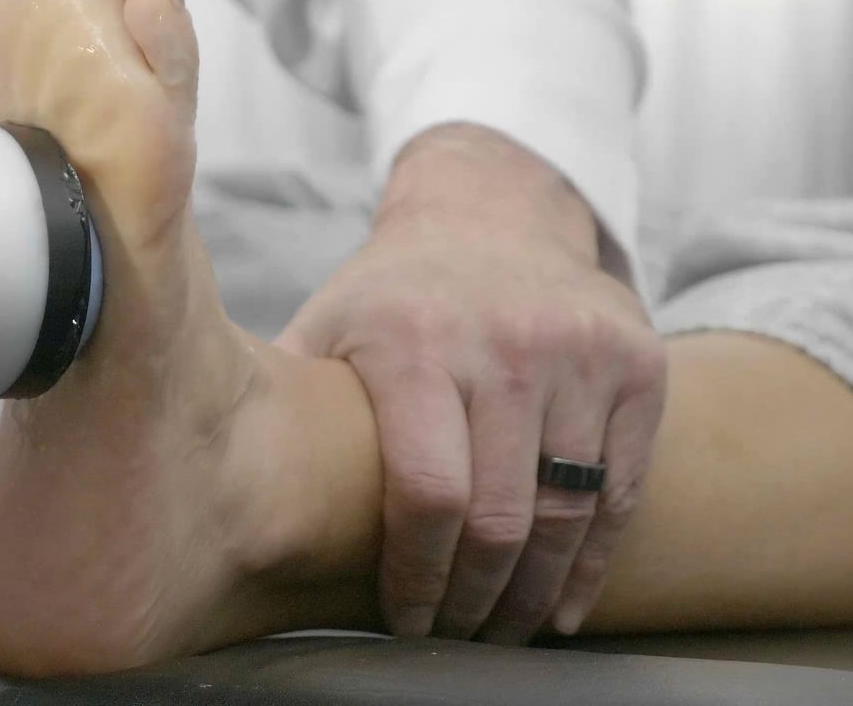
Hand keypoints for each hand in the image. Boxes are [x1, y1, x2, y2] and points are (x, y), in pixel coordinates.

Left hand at [276, 124, 662, 642]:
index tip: (405, 621)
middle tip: (455, 640)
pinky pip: (623, 488)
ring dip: (533, 595)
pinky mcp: (638, 362)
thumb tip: (213, 495)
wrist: (492, 213)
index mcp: (414, 341)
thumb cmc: (394, 297)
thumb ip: (289, 404)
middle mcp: (506, 341)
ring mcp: (580, 350)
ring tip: (502, 633)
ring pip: (569, 514)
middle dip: (476, 602)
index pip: (429, 492)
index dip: (419, 577)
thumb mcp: (330, 327)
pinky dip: (594, 560)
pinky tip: (560, 604)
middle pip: (502, 519)